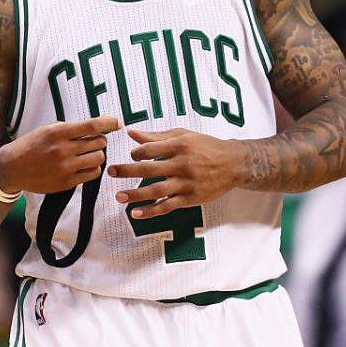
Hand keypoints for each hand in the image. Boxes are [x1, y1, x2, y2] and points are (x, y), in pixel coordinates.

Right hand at [0, 116, 120, 194]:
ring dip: (98, 155)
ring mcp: (65, 168)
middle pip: (99, 143)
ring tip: (88, 154)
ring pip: (99, 159)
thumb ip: (71, 128)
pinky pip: (92, 174)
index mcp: (57, 132)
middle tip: (93, 141)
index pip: (91, 126)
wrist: (11, 168)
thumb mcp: (48, 129)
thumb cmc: (32, 145)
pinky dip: (93, 168)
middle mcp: (62, 150)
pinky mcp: (67, 182)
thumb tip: (99, 125)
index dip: (109, 123)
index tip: (118, 122)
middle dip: (100, 140)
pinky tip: (84, 165)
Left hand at [107, 128, 244, 218]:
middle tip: (111, 172)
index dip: (136, 152)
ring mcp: (187, 183)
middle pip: (149, 168)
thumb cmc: (206, 146)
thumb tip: (131, 132)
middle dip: (127, 170)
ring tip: (119, 196)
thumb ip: (157, 136)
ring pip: (156, 190)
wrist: (234, 164)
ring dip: (135, 194)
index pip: (149, 148)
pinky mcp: (191, 198)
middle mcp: (182, 163)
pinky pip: (167, 206)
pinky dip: (151, 211)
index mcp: (180, 145)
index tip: (131, 156)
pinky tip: (136, 213)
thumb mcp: (184, 135)